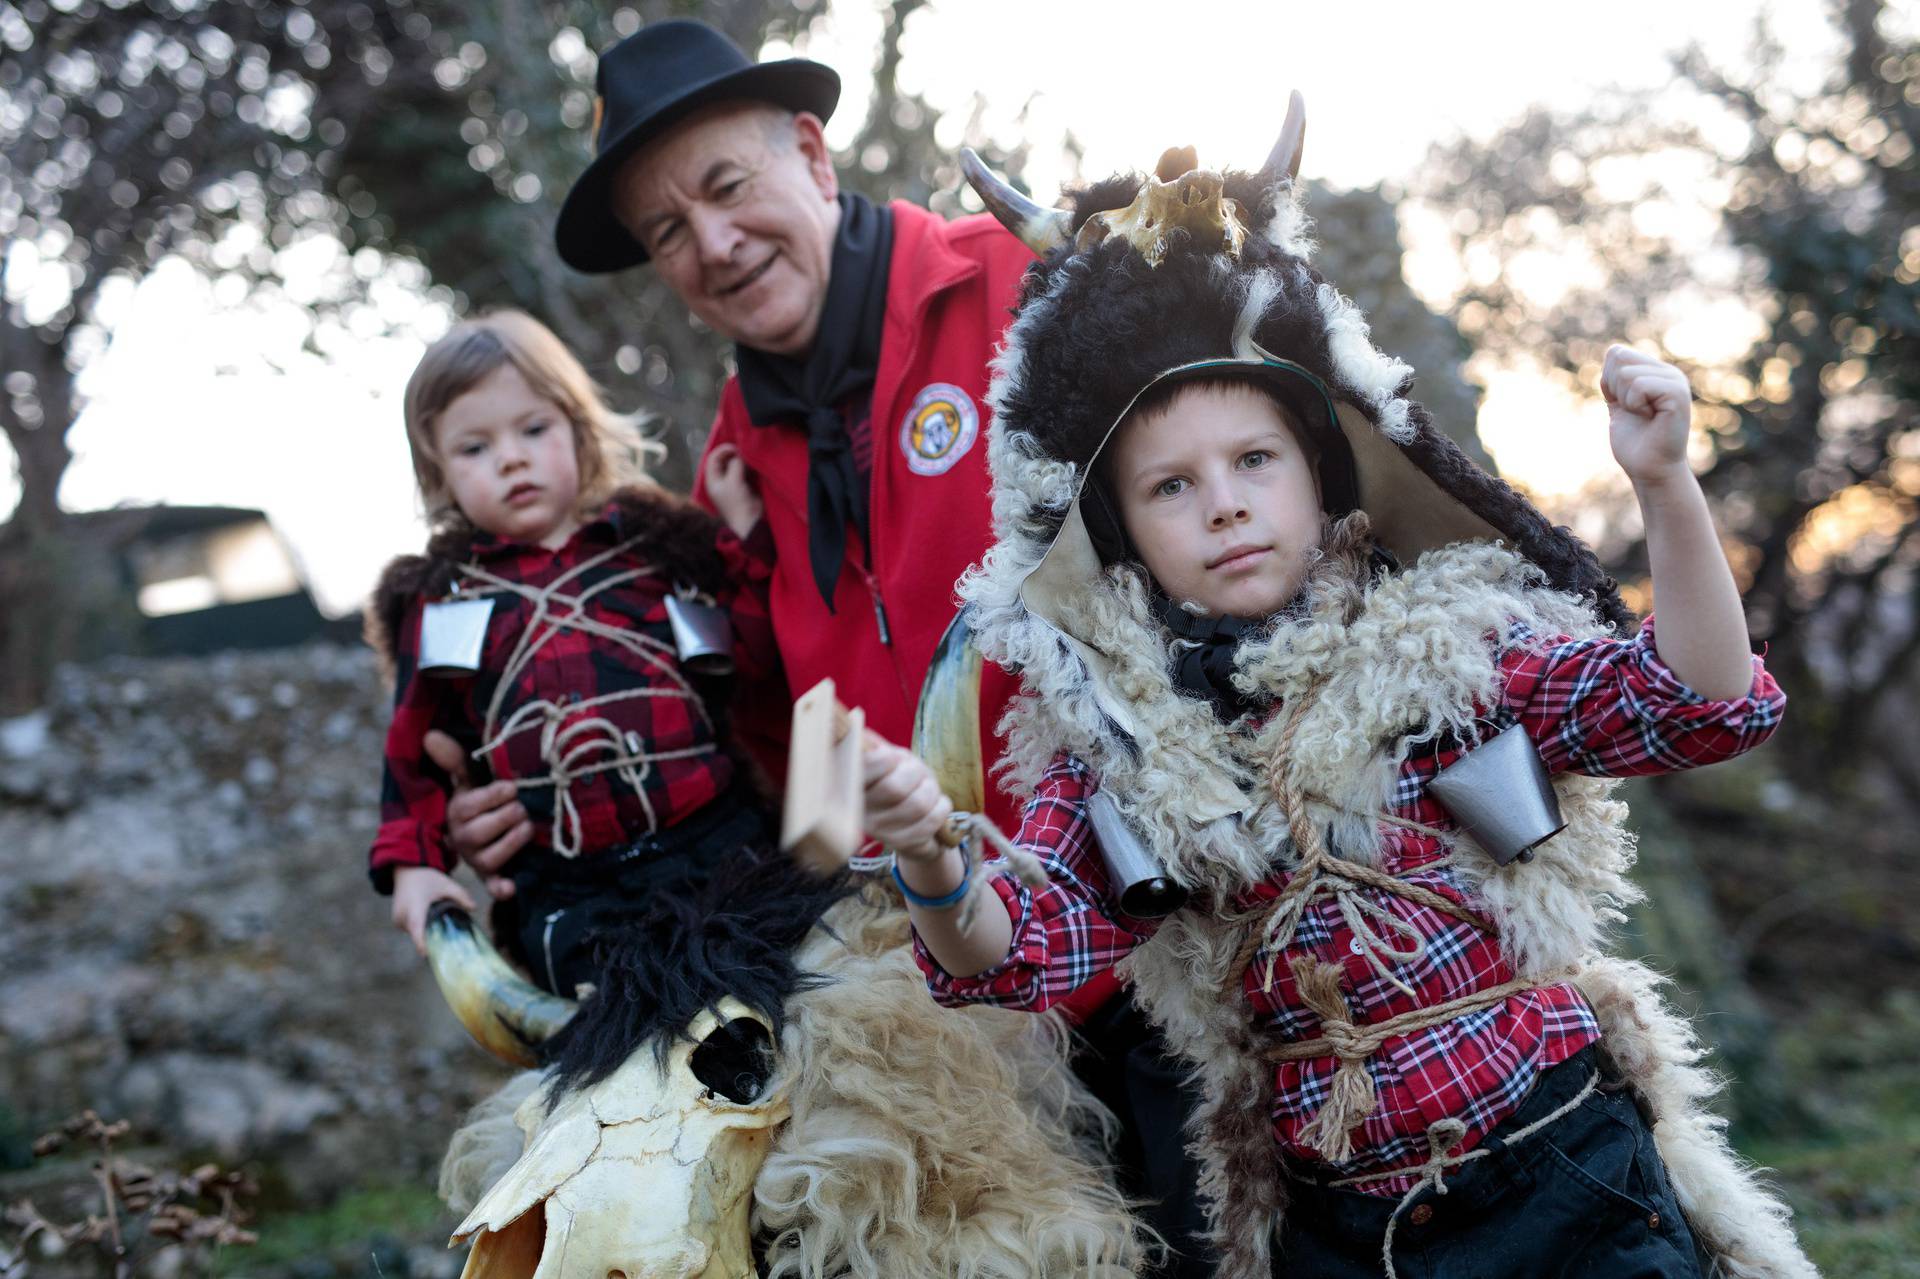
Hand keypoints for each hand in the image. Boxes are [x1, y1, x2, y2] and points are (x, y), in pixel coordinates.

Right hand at [391, 865, 474, 955]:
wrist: (407, 871)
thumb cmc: (427, 877)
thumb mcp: (446, 884)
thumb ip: (461, 896)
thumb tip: (474, 908)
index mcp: (414, 908)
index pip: (417, 931)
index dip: (422, 944)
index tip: (429, 955)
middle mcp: (403, 917)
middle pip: (420, 935)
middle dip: (434, 938)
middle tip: (451, 938)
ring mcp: (398, 921)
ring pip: (416, 933)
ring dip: (427, 931)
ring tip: (440, 923)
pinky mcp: (397, 922)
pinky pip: (412, 930)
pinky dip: (422, 928)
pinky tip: (431, 921)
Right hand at [425, 730, 529, 899]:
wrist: (485, 826)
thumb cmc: (479, 798)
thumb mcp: (468, 778)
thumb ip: (453, 759)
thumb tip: (430, 735)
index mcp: (457, 812)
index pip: (468, 807)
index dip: (492, 796)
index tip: (511, 787)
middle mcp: (463, 838)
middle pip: (478, 833)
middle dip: (505, 818)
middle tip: (522, 808)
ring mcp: (476, 859)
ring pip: (488, 859)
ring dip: (511, 843)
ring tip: (528, 827)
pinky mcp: (490, 875)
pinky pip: (492, 886)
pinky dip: (501, 888)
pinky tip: (513, 887)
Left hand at [704, 443, 762, 538]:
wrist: (750, 521)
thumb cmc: (737, 503)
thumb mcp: (733, 481)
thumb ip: (735, 464)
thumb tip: (739, 454)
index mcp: (713, 480)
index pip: (712, 458)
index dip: (723, 450)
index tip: (736, 448)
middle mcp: (720, 480)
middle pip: (723, 460)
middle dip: (732, 453)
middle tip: (744, 451)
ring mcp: (732, 482)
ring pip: (734, 464)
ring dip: (741, 459)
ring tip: (749, 456)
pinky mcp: (743, 485)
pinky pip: (743, 470)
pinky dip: (747, 465)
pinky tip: (753, 464)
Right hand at [861, 732, 951, 860]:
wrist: (912, 819)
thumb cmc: (897, 779)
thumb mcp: (884, 757)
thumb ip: (873, 745)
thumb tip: (856, 729)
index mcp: (851, 783)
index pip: (862, 769)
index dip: (884, 761)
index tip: (894, 758)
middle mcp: (860, 810)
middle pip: (895, 788)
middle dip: (916, 774)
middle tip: (917, 772)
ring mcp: (880, 830)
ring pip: (917, 805)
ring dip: (931, 791)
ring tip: (927, 789)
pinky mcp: (901, 844)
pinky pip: (931, 821)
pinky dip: (942, 808)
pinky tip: (936, 805)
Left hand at [1600, 345, 1693, 487]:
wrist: (1650, 469)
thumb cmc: (1634, 442)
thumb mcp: (1619, 404)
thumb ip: (1616, 380)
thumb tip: (1614, 352)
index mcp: (1655, 372)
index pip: (1616, 353)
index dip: (1609, 381)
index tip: (1624, 405)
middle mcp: (1668, 372)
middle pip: (1619, 357)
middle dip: (1615, 388)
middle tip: (1634, 411)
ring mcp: (1675, 380)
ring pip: (1626, 373)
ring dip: (1625, 400)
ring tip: (1643, 415)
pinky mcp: (1677, 392)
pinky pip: (1638, 385)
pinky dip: (1634, 404)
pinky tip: (1649, 417)